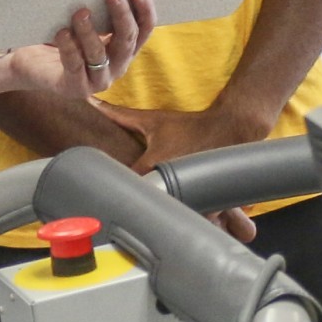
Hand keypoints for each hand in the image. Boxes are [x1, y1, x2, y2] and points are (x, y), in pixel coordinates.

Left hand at [0, 0, 154, 105]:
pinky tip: (61, 32)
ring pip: (100, 54)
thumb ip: (98, 11)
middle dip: (121, 16)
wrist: (31, 67)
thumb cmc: (62, 38)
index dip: (145, 11)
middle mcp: (116, 66)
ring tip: (80, 12)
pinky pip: (74, 65)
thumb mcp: (85, 23)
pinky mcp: (75, 88)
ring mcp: (97, 80)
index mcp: (124, 50)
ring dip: (90, 31)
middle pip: (126, 41)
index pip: (144, 31)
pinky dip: (69, 47)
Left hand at [92, 98, 267, 238]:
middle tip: (129, 207)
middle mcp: (172, 180)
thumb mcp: (154, 120)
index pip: (127, 184)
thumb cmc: (190, 126)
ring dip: (164, 215)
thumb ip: (121, 115)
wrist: (229, 128)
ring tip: (155, 217)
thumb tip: (93, 102)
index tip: (109, 193)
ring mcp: (191, 193)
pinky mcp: (208, 201)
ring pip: (172, 215)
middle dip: (139, 206)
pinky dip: (188, 219)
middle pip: (147, 205)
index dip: (117, 189)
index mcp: (154, 163)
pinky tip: (182, 218)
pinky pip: (194, 218)